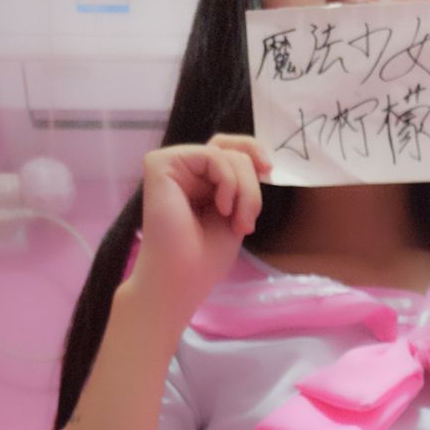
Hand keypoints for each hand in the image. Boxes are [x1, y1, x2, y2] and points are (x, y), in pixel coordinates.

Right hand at [128, 134, 273, 329]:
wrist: (180, 280)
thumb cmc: (205, 259)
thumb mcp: (236, 215)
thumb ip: (243, 185)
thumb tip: (260, 161)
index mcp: (200, 182)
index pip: (228, 150)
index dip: (251, 150)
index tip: (269, 169)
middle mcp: (185, 170)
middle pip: (230, 150)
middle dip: (251, 184)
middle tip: (248, 222)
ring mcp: (171, 165)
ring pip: (225, 153)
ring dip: (244, 190)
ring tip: (238, 223)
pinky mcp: (160, 164)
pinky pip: (211, 156)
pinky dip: (227, 182)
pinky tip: (221, 209)